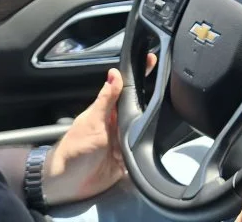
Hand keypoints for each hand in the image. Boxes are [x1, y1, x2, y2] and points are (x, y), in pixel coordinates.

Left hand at [41, 53, 155, 205]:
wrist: (70, 184)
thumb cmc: (74, 150)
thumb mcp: (92, 122)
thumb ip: (105, 100)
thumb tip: (114, 73)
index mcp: (108, 110)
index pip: (126, 88)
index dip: (139, 74)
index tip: (152, 58)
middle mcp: (118, 123)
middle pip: (140, 106)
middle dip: (154, 97)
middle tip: (170, 86)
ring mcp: (125, 140)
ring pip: (145, 126)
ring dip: (154, 122)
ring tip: (169, 111)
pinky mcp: (130, 158)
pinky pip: (144, 148)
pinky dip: (151, 144)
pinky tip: (161, 137)